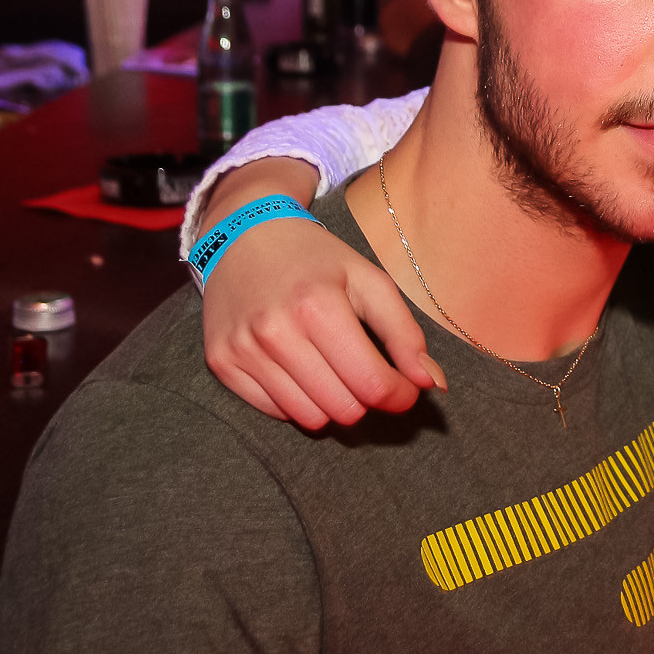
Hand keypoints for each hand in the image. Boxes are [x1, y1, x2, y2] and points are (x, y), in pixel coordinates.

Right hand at [203, 215, 441, 428]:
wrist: (244, 236)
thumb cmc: (316, 260)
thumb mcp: (369, 281)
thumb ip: (405, 334)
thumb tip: (432, 384)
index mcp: (318, 306)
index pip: (372, 384)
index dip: (400, 395)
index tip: (406, 388)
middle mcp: (275, 331)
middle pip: (343, 407)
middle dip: (367, 398)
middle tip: (369, 374)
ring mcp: (243, 350)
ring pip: (310, 418)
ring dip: (334, 403)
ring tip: (336, 371)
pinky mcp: (221, 364)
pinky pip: (275, 412)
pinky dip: (298, 401)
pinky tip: (302, 370)